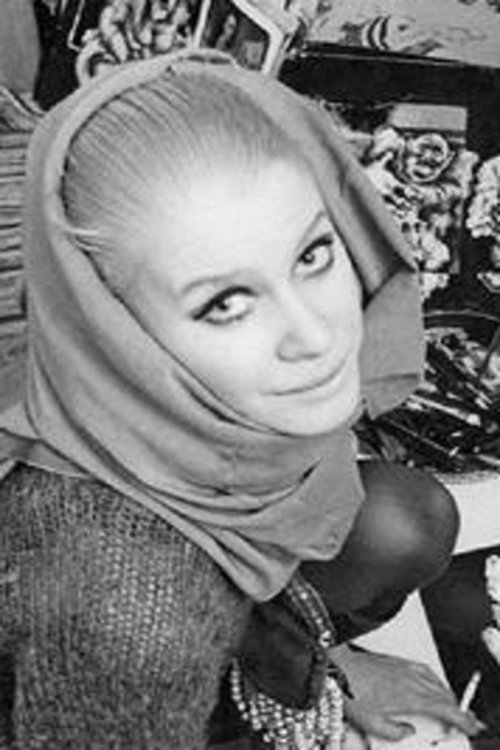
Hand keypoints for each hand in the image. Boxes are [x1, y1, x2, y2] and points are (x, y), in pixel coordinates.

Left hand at [331, 644, 484, 742]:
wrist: (336, 667)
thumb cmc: (351, 692)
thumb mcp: (372, 724)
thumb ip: (395, 732)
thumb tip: (407, 731)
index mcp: (410, 697)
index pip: (445, 708)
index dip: (462, 718)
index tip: (471, 725)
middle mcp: (411, 679)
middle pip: (444, 694)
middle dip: (458, 708)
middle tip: (465, 720)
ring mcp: (404, 667)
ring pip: (435, 680)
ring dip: (446, 694)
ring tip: (451, 706)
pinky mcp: (396, 660)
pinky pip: (423, 669)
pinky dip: (434, 679)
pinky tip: (431, 682)